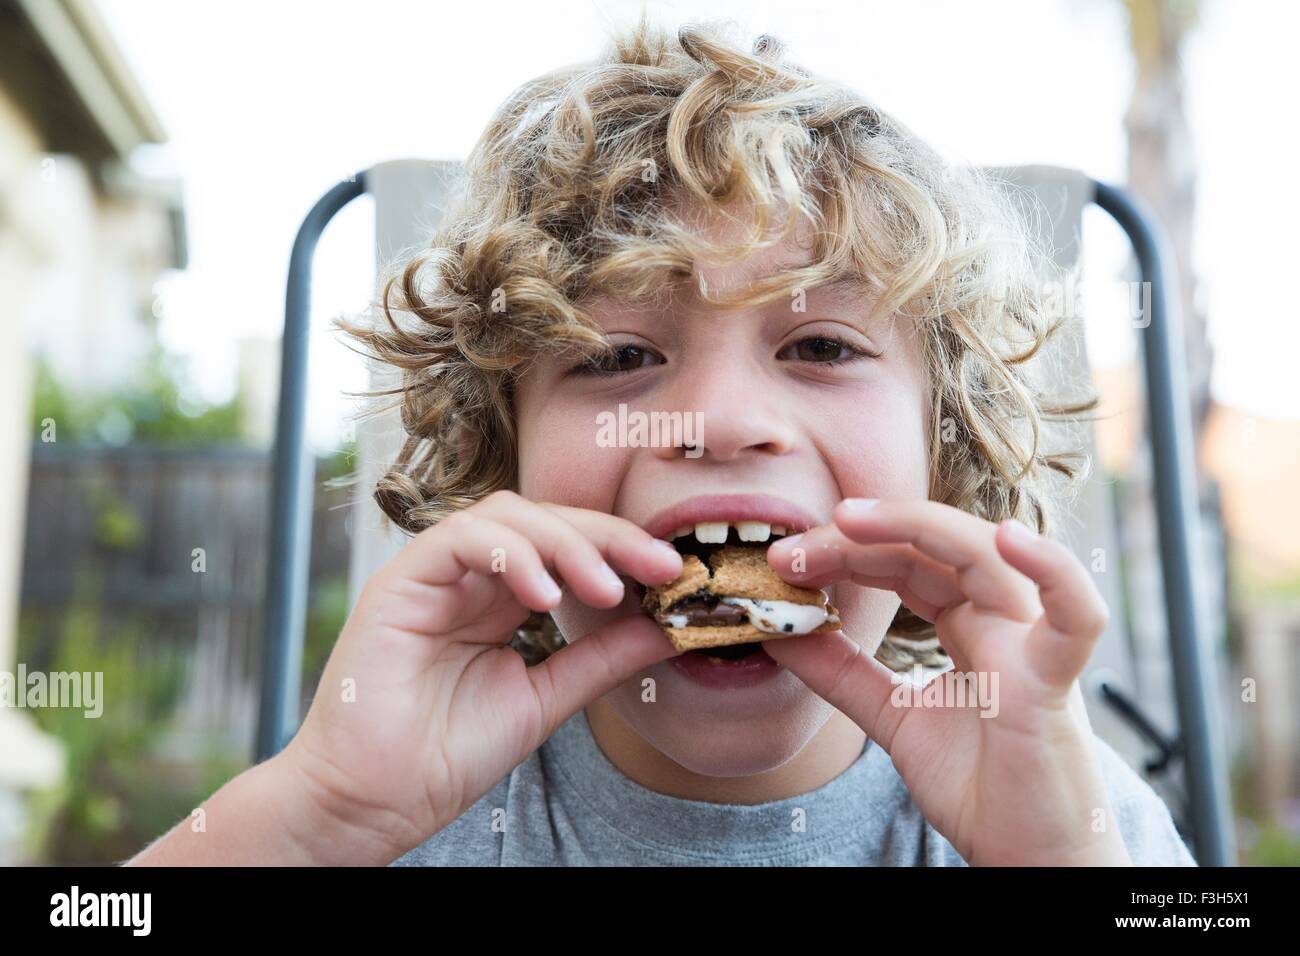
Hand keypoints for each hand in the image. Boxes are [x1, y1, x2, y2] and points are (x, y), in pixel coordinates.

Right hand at [282, 491, 682, 862]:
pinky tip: (545, 594)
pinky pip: (459, 539)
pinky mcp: (399, 581)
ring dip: (565, 543)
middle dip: (608, 536)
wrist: (375, 801)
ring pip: (506, 516)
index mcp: (501, 599)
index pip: (567, 546)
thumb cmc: (447, 755)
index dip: (621, 550)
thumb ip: (601, 658)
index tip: (674, 572)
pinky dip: (509, 555)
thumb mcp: (547, 697)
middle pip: (545, 519)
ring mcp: (433, 574)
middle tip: (658, 566)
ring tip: (604, 589)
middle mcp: (468, 577)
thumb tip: (669, 627)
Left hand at [765, 499, 1130, 865]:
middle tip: (789, 550)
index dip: (843, 552)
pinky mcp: (1054, 680)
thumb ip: (841, 673)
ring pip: (983, 556)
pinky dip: (1052, 570)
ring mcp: (1029, 641)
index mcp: (966, 623)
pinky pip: (1075, 616)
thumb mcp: (890, 716)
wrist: (1027, 856)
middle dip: (856, 539)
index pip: (903, 561)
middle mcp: (999, 619)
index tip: (782, 562)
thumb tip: (779, 631)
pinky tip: (1006, 539)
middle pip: (930, 549)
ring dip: (914, 527)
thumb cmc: (978, 785)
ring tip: (849, 519)